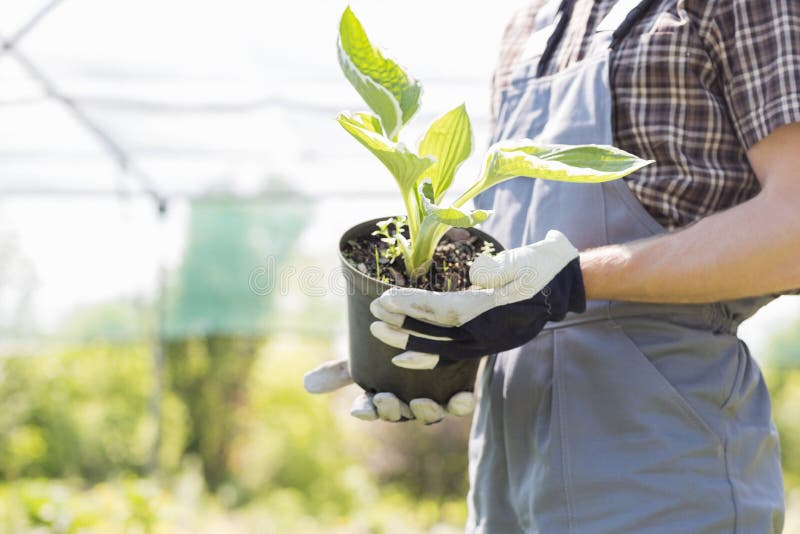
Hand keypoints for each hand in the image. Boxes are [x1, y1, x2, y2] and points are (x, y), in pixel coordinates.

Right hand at [303, 359, 474, 423]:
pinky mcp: (460, 389)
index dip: (366, 410)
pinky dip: (461, 403)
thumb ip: (340, 370)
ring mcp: (436, 398)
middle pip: (400, 413)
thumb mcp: (366, 355)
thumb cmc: (396, 349)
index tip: (360, 408)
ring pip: (430, 414)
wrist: (435, 334)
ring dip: (424, 412)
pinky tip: (460, 396)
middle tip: (386, 398)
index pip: (371, 408)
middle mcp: (409, 402)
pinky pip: (462, 404)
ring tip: (419, 402)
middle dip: (392, 410)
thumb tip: (306, 384)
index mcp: (385, 396)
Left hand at [369, 230, 585, 369]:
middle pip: (436, 334)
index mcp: (495, 312)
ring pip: (440, 348)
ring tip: (379, 333)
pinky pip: (451, 354)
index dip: (412, 307)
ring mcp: (488, 341)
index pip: (445, 312)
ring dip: (408, 341)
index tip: (384, 299)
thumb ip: (501, 267)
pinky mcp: (486, 341)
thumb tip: (476, 274)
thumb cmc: (543, 265)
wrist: (566, 282)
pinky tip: (406, 354)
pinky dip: (427, 355)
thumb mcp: (526, 259)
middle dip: (402, 326)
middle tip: (371, 318)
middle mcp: (489, 334)